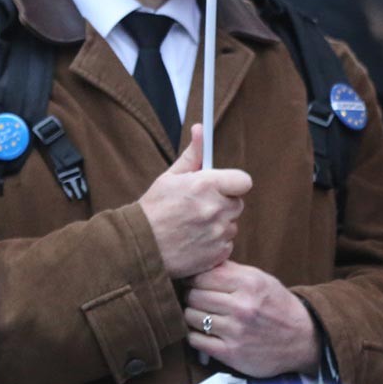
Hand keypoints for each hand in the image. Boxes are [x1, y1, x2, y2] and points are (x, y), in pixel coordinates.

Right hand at [138, 125, 252, 278]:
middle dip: (223, 204)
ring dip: (218, 225)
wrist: (139, 246)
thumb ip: (192, 155)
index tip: (223, 187)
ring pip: (231, 225)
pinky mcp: (217, 254)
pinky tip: (194, 241)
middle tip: (201, 207)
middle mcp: (215, 208)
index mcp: (205, 185)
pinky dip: (215, 244)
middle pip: (237, 204)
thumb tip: (200, 129)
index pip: (243, 181)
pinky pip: (226, 245)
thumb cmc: (153, 209)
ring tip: (193, 226)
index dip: (234, 184)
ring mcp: (217, 233)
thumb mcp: (169, 177)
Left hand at [184, 260, 318, 377]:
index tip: (194, 281)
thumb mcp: (260, 279)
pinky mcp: (231, 353)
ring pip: (191, 317)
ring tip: (201, 314)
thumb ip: (231, 271)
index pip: (202, 275)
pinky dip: (195, 335)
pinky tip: (204, 332)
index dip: (194, 277)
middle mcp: (242, 306)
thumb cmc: (278, 305)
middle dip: (191, 296)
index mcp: (249, 283)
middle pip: (194, 295)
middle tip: (197, 298)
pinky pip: (196, 340)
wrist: (303, 339)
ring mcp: (235, 331)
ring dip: (192, 315)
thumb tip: (201, 262)